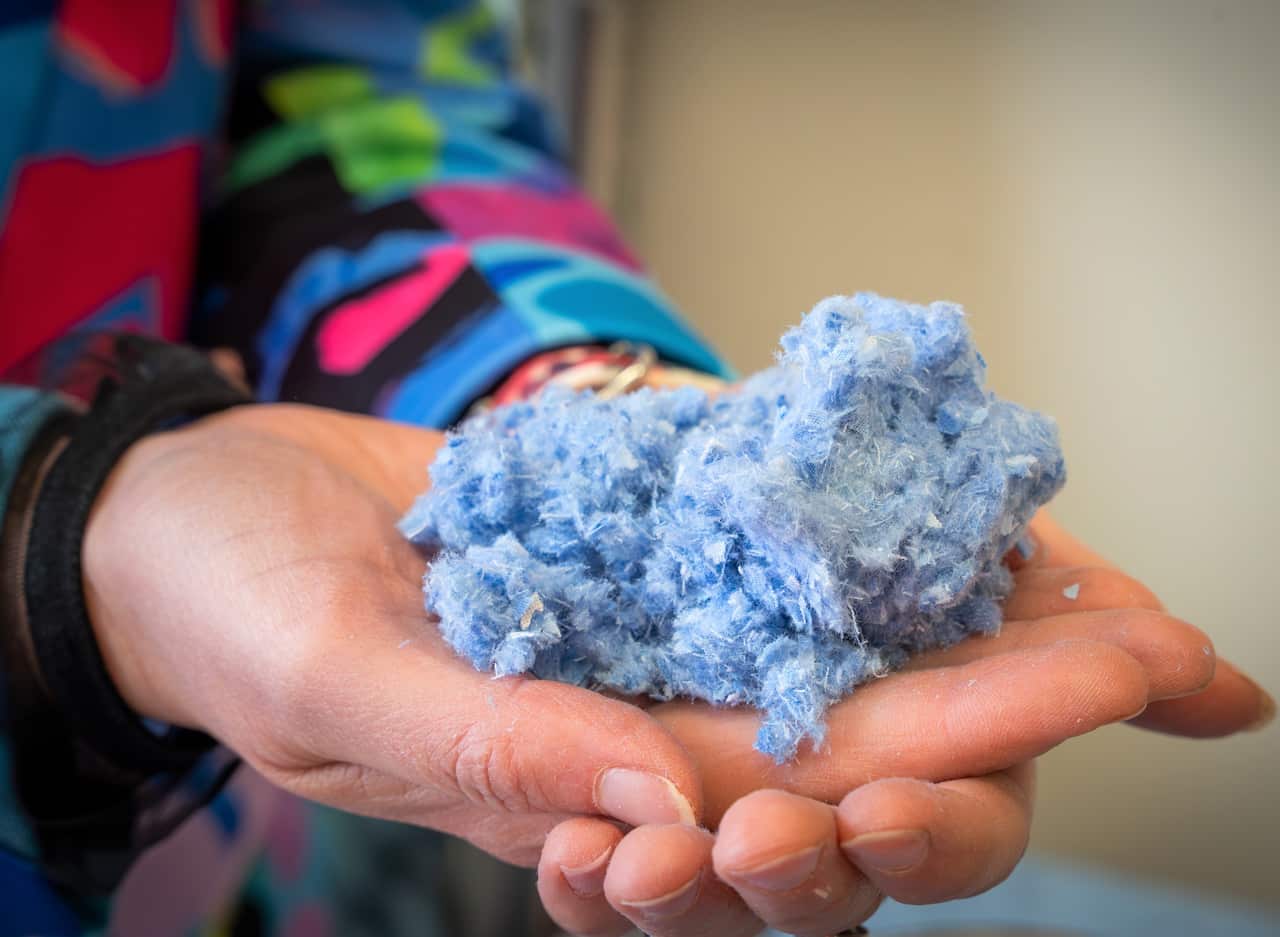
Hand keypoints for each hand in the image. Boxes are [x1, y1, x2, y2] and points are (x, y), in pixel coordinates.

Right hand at [84, 404, 1271, 936]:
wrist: (202, 510)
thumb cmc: (229, 611)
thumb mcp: (334, 689)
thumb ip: (492, 748)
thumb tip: (662, 799)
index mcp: (578, 796)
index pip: (782, 807)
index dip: (936, 776)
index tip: (1072, 716)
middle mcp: (637, 715)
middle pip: (852, 735)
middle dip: (1011, 712)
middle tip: (1167, 662)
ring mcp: (646, 616)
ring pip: (836, 639)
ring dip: (977, 622)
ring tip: (1121, 600)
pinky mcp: (637, 525)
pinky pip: (771, 529)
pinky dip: (873, 518)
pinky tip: (975, 495)